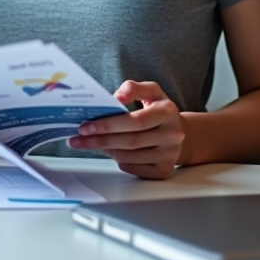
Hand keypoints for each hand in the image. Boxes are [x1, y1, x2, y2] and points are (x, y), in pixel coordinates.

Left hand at [67, 80, 184, 178]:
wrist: (180, 133)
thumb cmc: (159, 110)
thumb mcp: (151, 91)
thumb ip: (133, 88)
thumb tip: (116, 97)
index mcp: (168, 112)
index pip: (135, 121)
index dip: (109, 124)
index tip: (86, 126)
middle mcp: (172, 135)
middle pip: (130, 141)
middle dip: (100, 140)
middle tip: (78, 138)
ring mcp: (169, 156)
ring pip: (129, 157)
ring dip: (106, 150)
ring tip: (89, 142)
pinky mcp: (163, 171)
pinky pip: (133, 168)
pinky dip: (117, 160)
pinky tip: (109, 150)